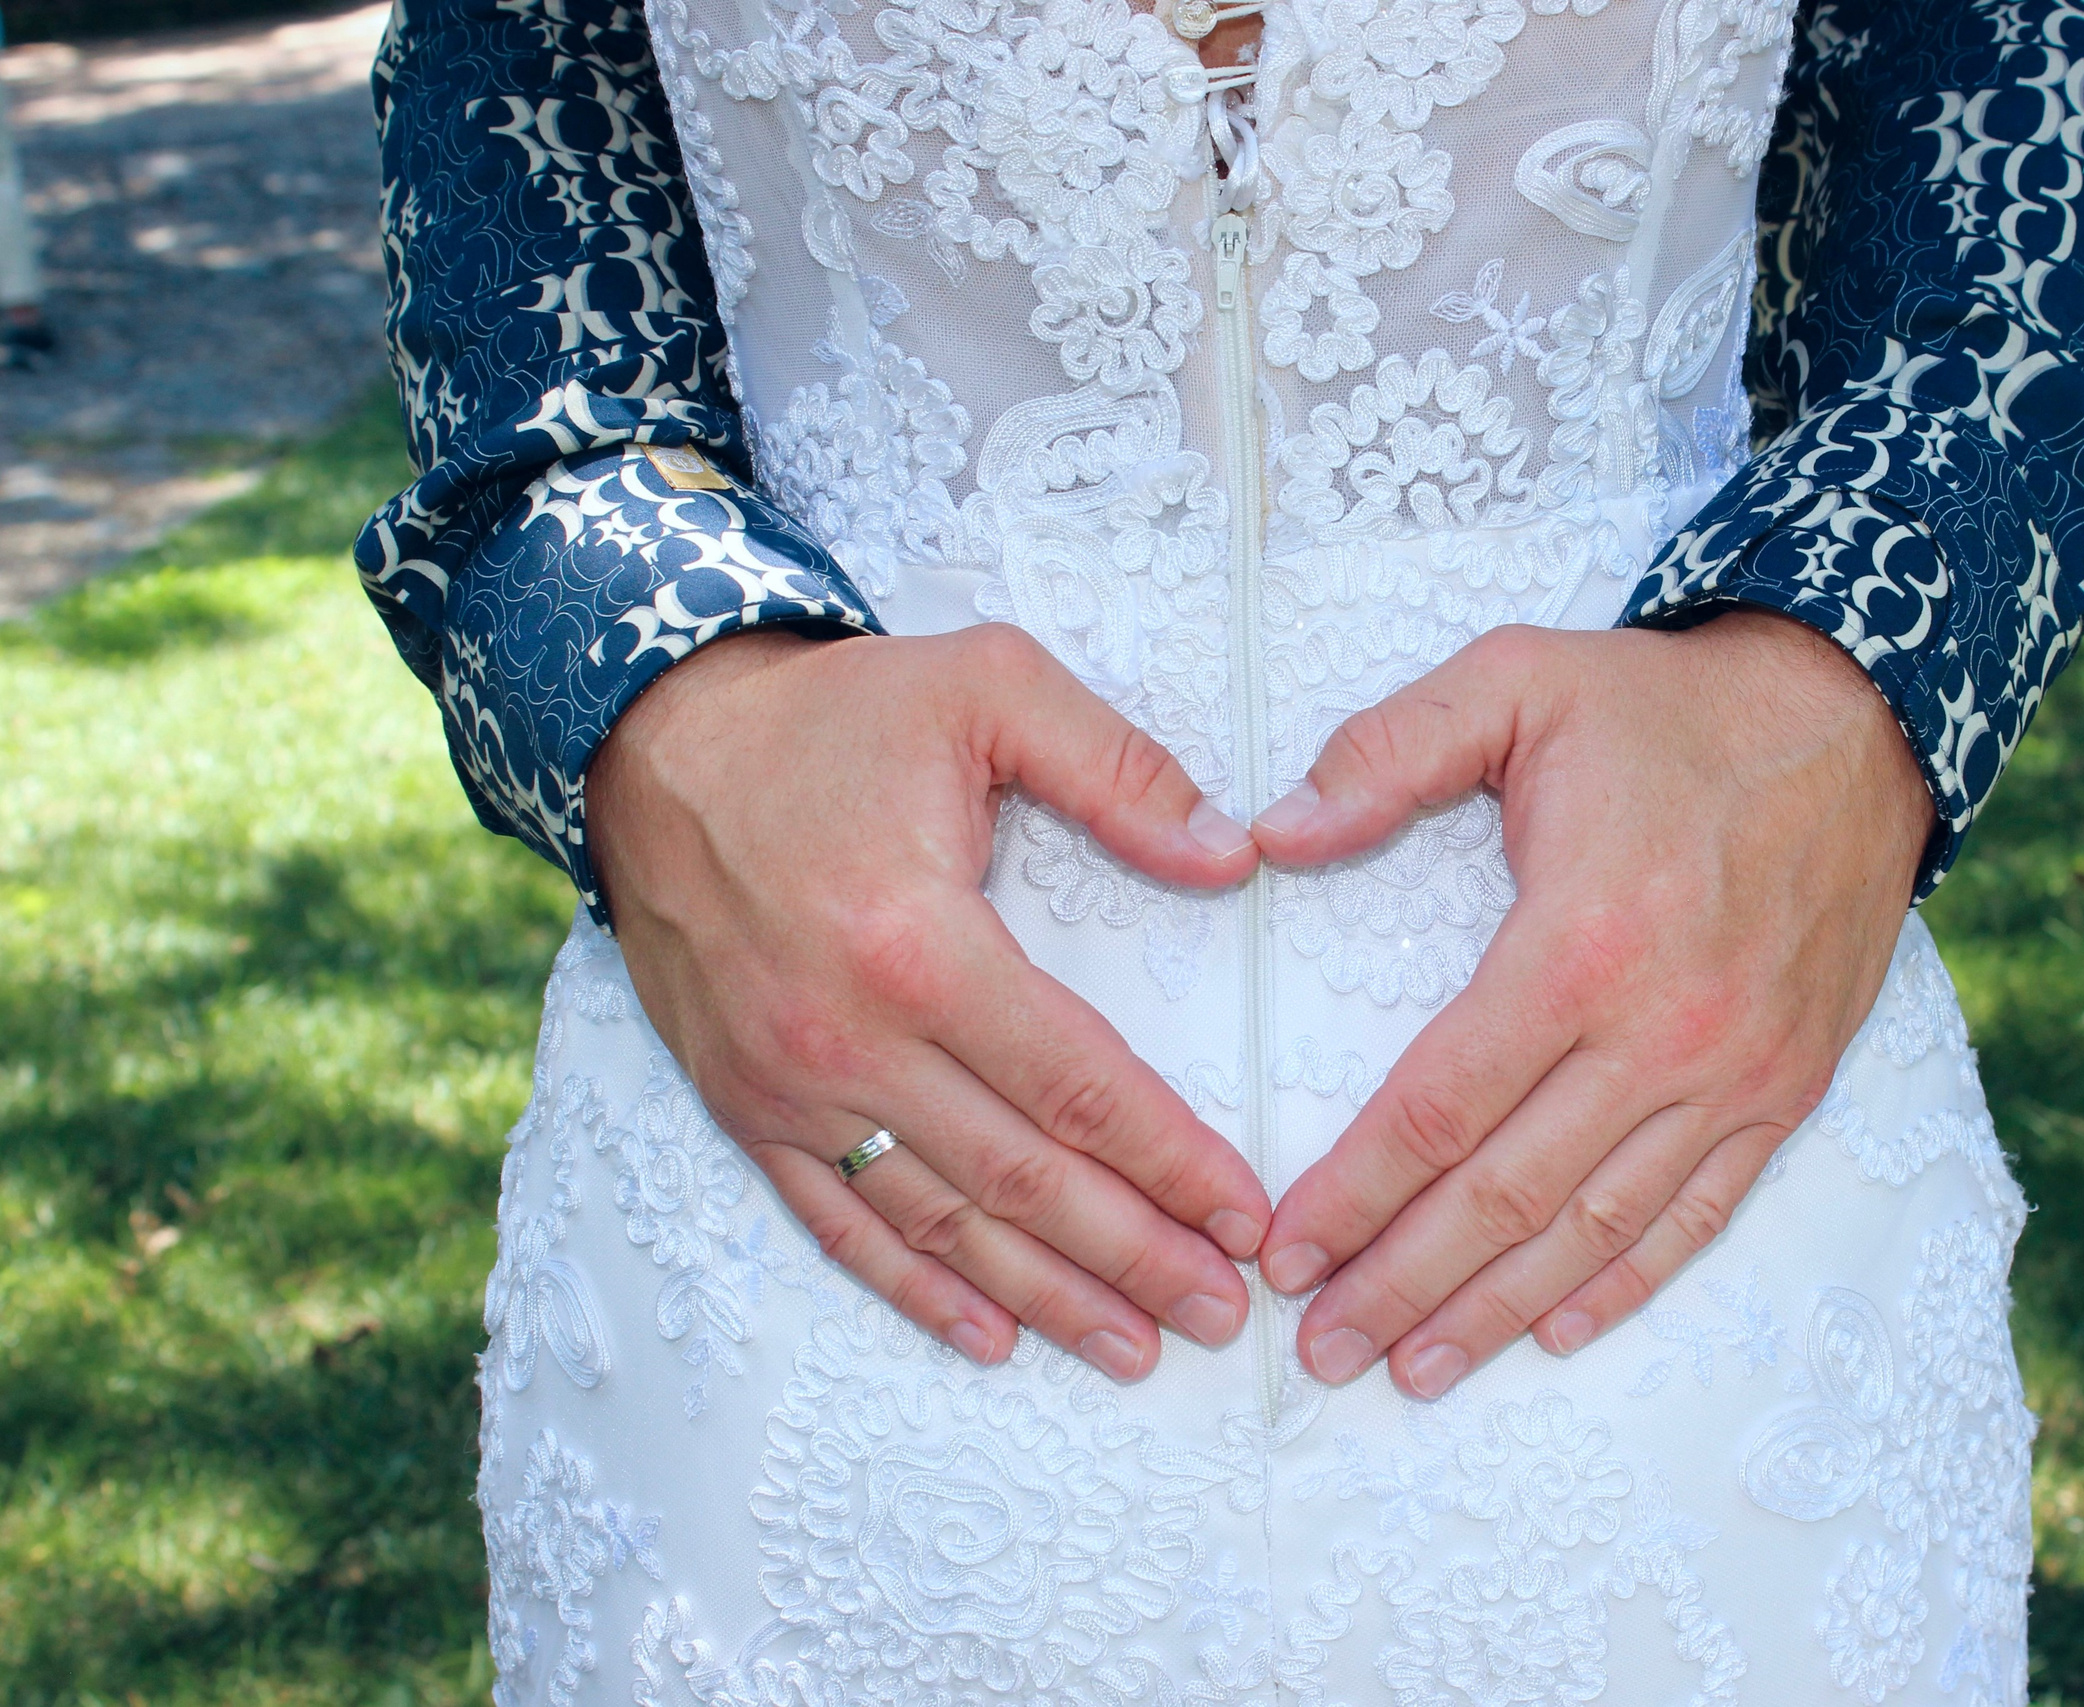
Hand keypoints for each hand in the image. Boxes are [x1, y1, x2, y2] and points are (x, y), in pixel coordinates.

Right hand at [587, 625, 1270, 1380]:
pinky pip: (839, 1221)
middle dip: (1131, 1255)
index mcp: (921, 944)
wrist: (655, 745)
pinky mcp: (743, 1107)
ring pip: (938, 1222)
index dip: (1171, 1163)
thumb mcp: (989, 685)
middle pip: (1021, 1179)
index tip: (1244, 1217)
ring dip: (1043, 1295)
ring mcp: (789, 1086)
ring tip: (1133, 1347)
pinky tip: (988, 1336)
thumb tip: (1231, 857)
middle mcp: (850, 1038)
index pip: (1079, 1087)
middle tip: (1218, 1310)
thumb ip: (1117, 769)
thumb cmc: (835, 716)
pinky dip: (914, 1290)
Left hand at [1249, 612, 1934, 1398]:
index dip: (1354, 1194)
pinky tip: (1557, 1331)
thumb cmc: (1665, 709)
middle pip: (1507, 1193)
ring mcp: (1733, 1073)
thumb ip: (1385, 752)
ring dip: (1498, 1309)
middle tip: (1324, 1349)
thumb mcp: (1515, 681)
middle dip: (1403, 1282)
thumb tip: (1268, 832)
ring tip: (1413, 1368)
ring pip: (1596, 1227)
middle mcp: (1661, 1032)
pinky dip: (1625, 1283)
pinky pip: (1697, 1214)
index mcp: (1580, 941)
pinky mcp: (1786, 1089)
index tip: (1286, 1251)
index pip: (1439, 1106)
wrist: (1852, 722)